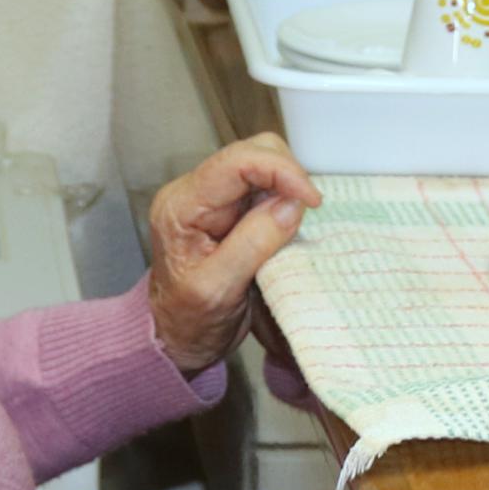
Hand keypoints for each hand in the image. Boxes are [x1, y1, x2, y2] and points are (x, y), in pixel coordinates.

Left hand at [144, 136, 323, 375]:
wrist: (177, 337)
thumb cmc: (189, 321)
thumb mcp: (218, 290)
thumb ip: (252, 244)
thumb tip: (290, 205)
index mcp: (181, 206)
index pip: (235, 162)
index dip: (281, 171)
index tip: (310, 200)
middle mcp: (194, 193)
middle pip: (251, 152)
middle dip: (286, 174)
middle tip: (307, 211)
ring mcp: (212, 198)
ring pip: (262, 164)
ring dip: (287, 186)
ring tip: (295, 223)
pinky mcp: (230, 208)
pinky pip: (265, 186)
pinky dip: (285, 198)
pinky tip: (288, 224)